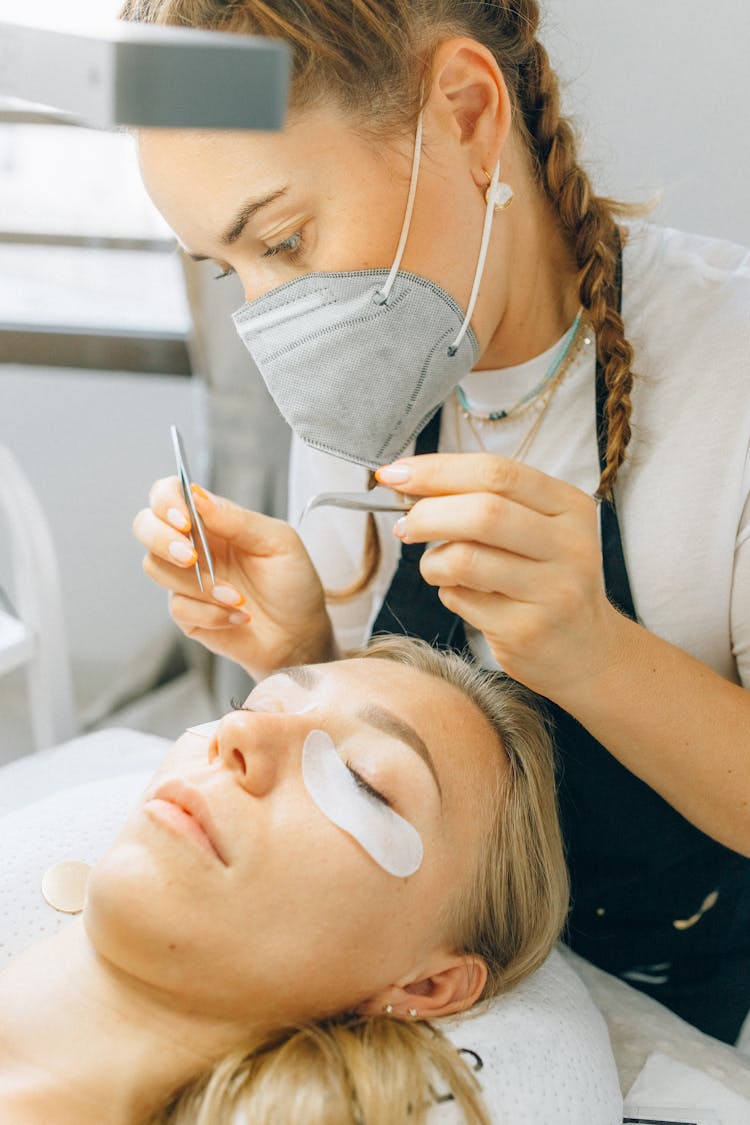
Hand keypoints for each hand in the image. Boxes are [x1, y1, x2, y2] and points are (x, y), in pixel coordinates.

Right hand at [132, 478, 333, 679]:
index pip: (169, 495)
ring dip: (200, 584)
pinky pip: (178, 607)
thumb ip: (238, 519)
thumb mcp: (278, 542)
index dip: (166, 502)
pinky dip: (211, 613)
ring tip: (238, 597)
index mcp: (213, 521)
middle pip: (145, 526)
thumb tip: (198, 497)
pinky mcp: (187, 613)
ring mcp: (186, 580)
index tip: (184, 521)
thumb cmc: (293, 584)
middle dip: (162, 540)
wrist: (300, 634)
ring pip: (156, 567)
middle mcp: (193, 546)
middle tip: (192, 558)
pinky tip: (237, 615)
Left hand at [376, 453, 622, 702]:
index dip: (437, 470)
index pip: (497, 473)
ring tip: (436, 568)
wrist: (588, 650)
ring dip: (432, 561)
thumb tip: (409, 482)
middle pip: (482, 513)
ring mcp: (552, 591)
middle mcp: (569, 546)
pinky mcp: (527, 630)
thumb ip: (485, 501)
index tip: (394, 475)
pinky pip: (462, 600)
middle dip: (426, 514)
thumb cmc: (545, 579)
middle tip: (404, 527)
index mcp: (569, 507)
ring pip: (464, 559)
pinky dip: (448, 593)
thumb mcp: (536, 529)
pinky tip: (465, 596)